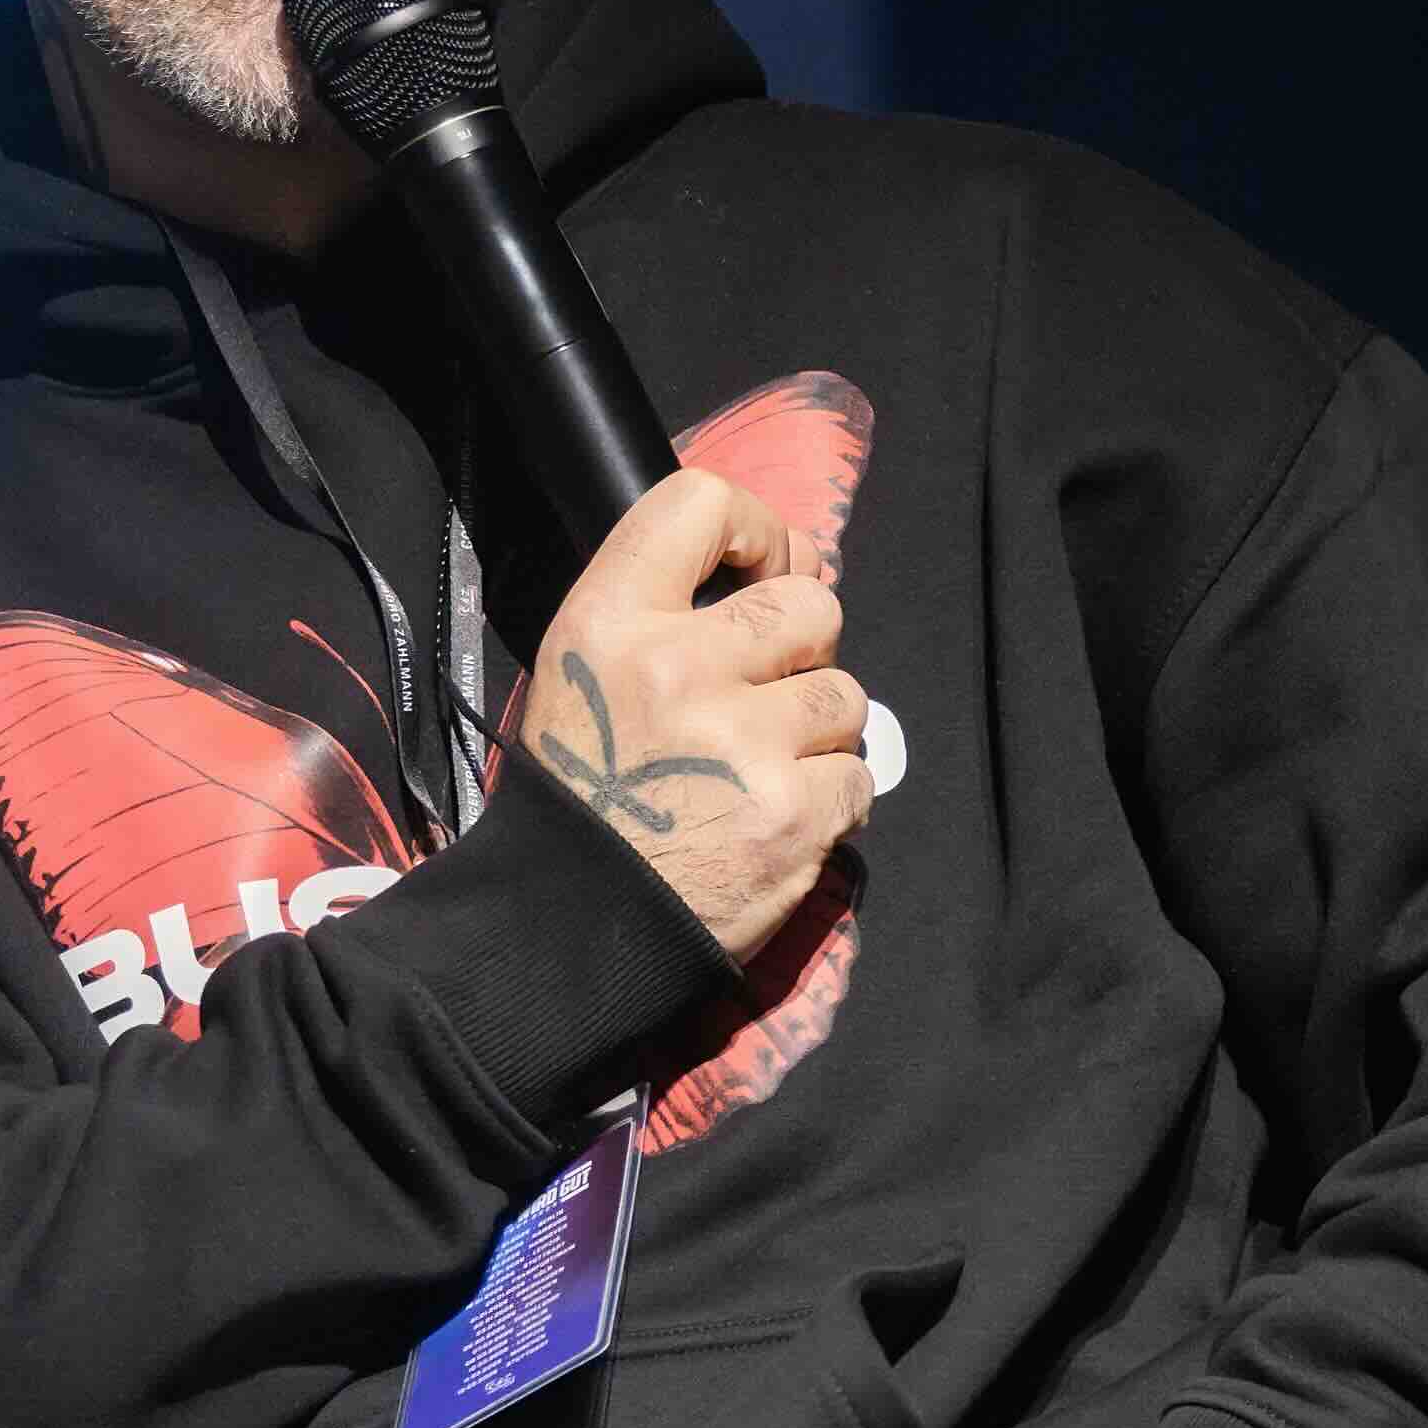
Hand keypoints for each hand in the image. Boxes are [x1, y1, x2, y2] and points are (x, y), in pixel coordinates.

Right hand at [500, 469, 872, 959]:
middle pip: (810, 604)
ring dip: (818, 734)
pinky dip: (829, 801)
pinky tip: (773, 821)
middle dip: (803, 653)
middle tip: (760, 700)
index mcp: (608, 621)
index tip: (761, 572)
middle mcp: (676, 666)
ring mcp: (741, 742)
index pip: (702, 502)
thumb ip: (668, 609)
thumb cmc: (583, 792)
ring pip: (845, 694)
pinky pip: (857, 776)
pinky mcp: (793, 813)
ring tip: (761, 771)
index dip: (758, 530)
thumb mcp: (583, 672)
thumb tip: (796, 562)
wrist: (569, 925)